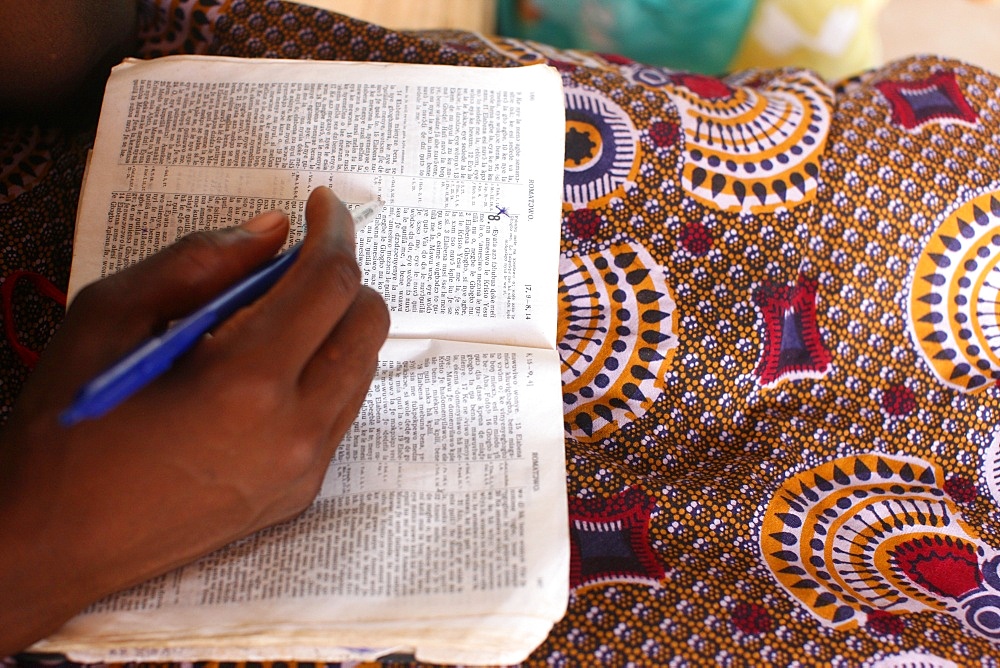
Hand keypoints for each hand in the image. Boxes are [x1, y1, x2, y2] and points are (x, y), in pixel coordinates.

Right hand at [0, 187, 389, 655]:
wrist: (52, 543)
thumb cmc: (68, 429)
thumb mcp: (110, 316)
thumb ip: (198, 261)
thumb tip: (270, 232)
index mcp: (246, 383)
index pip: (330, 284)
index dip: (335, 231)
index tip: (324, 206)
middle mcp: (293, 431)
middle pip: (367, 325)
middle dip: (343, 277)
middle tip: (296, 262)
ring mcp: (302, 469)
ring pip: (361, 370)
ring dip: (334, 326)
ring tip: (273, 316)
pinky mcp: (298, 493)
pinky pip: (339, 413)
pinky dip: (322, 374)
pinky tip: (268, 370)